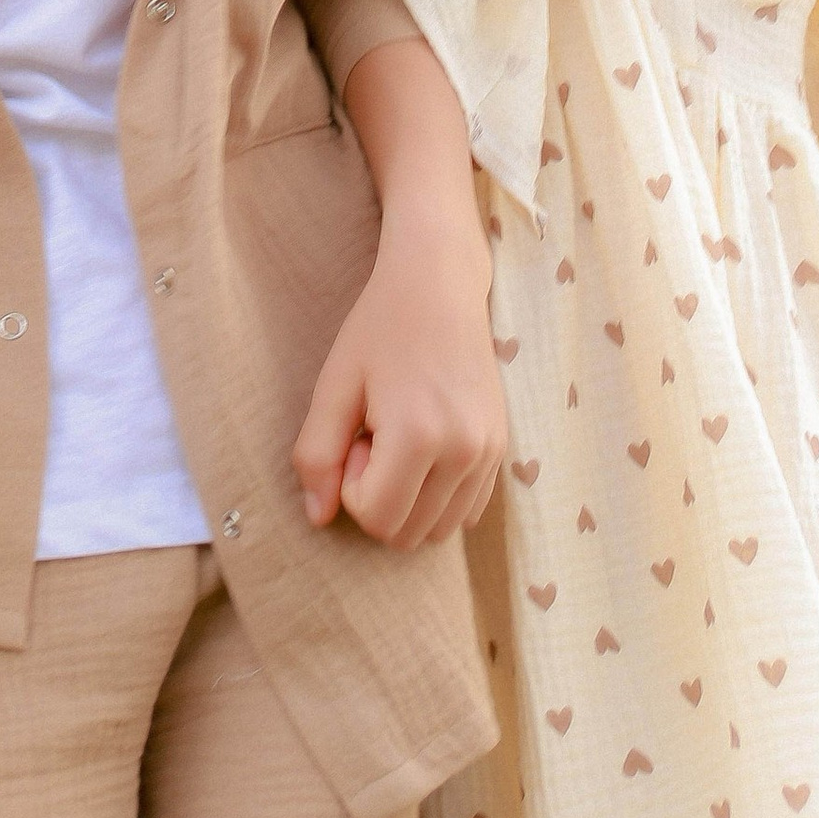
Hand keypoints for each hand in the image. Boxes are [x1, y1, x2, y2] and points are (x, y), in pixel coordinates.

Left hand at [292, 228, 508, 547]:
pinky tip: (425, 443)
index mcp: (420, 437)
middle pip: (407, 534)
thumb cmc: (379, 327)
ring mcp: (490, 453)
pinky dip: (437, 496)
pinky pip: (465, 512)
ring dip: (408, 498)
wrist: (440, 283)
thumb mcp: (334, 384)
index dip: (351, 485)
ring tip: (400, 437)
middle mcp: (464, 452)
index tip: (357, 433)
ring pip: (437, 530)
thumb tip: (318, 518)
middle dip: (379, 496)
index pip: (376, 520)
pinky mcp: (502, 449)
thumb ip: (316, 455)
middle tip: (375, 434)